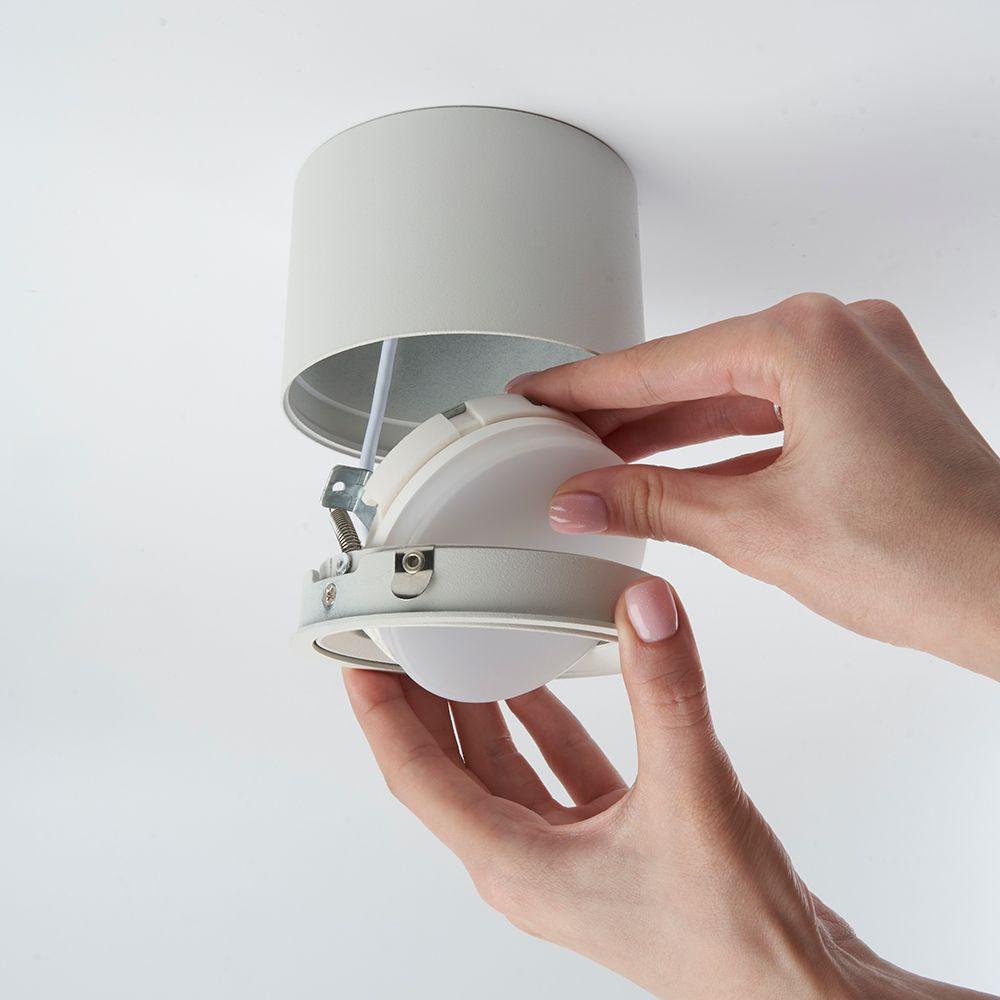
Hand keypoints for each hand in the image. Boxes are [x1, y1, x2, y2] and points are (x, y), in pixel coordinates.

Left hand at [343, 578, 993, 998]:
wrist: (794, 991)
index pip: (417, 778)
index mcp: (517, 864)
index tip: (359, 662)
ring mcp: (568, 855)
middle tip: (403, 643)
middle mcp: (529, 862)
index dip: (381, 716)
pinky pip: (553, 772)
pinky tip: (544, 685)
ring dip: (479, 711)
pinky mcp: (607, 844)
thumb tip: (644, 611)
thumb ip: (665, 693)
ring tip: (462, 651)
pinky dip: (540, 726)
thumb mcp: (691, 795)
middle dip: (420, 704)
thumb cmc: (732, 938)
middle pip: (449, 769)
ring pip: (501, 769)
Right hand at [508, 294, 999, 678]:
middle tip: (554, 433)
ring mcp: (862, 365)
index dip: (584, 388)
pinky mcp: (872, 402)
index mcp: (809, 340)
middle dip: (623, 414)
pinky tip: (670, 468)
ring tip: (598, 457)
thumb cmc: (927, 561)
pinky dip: (722, 443)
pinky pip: (773, 412)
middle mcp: (840, 334)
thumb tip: (582, 496)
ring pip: (733, 394)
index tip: (537, 394)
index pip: (661, 365)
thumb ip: (652, 501)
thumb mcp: (754, 529)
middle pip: (695, 373)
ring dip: (669, 430)